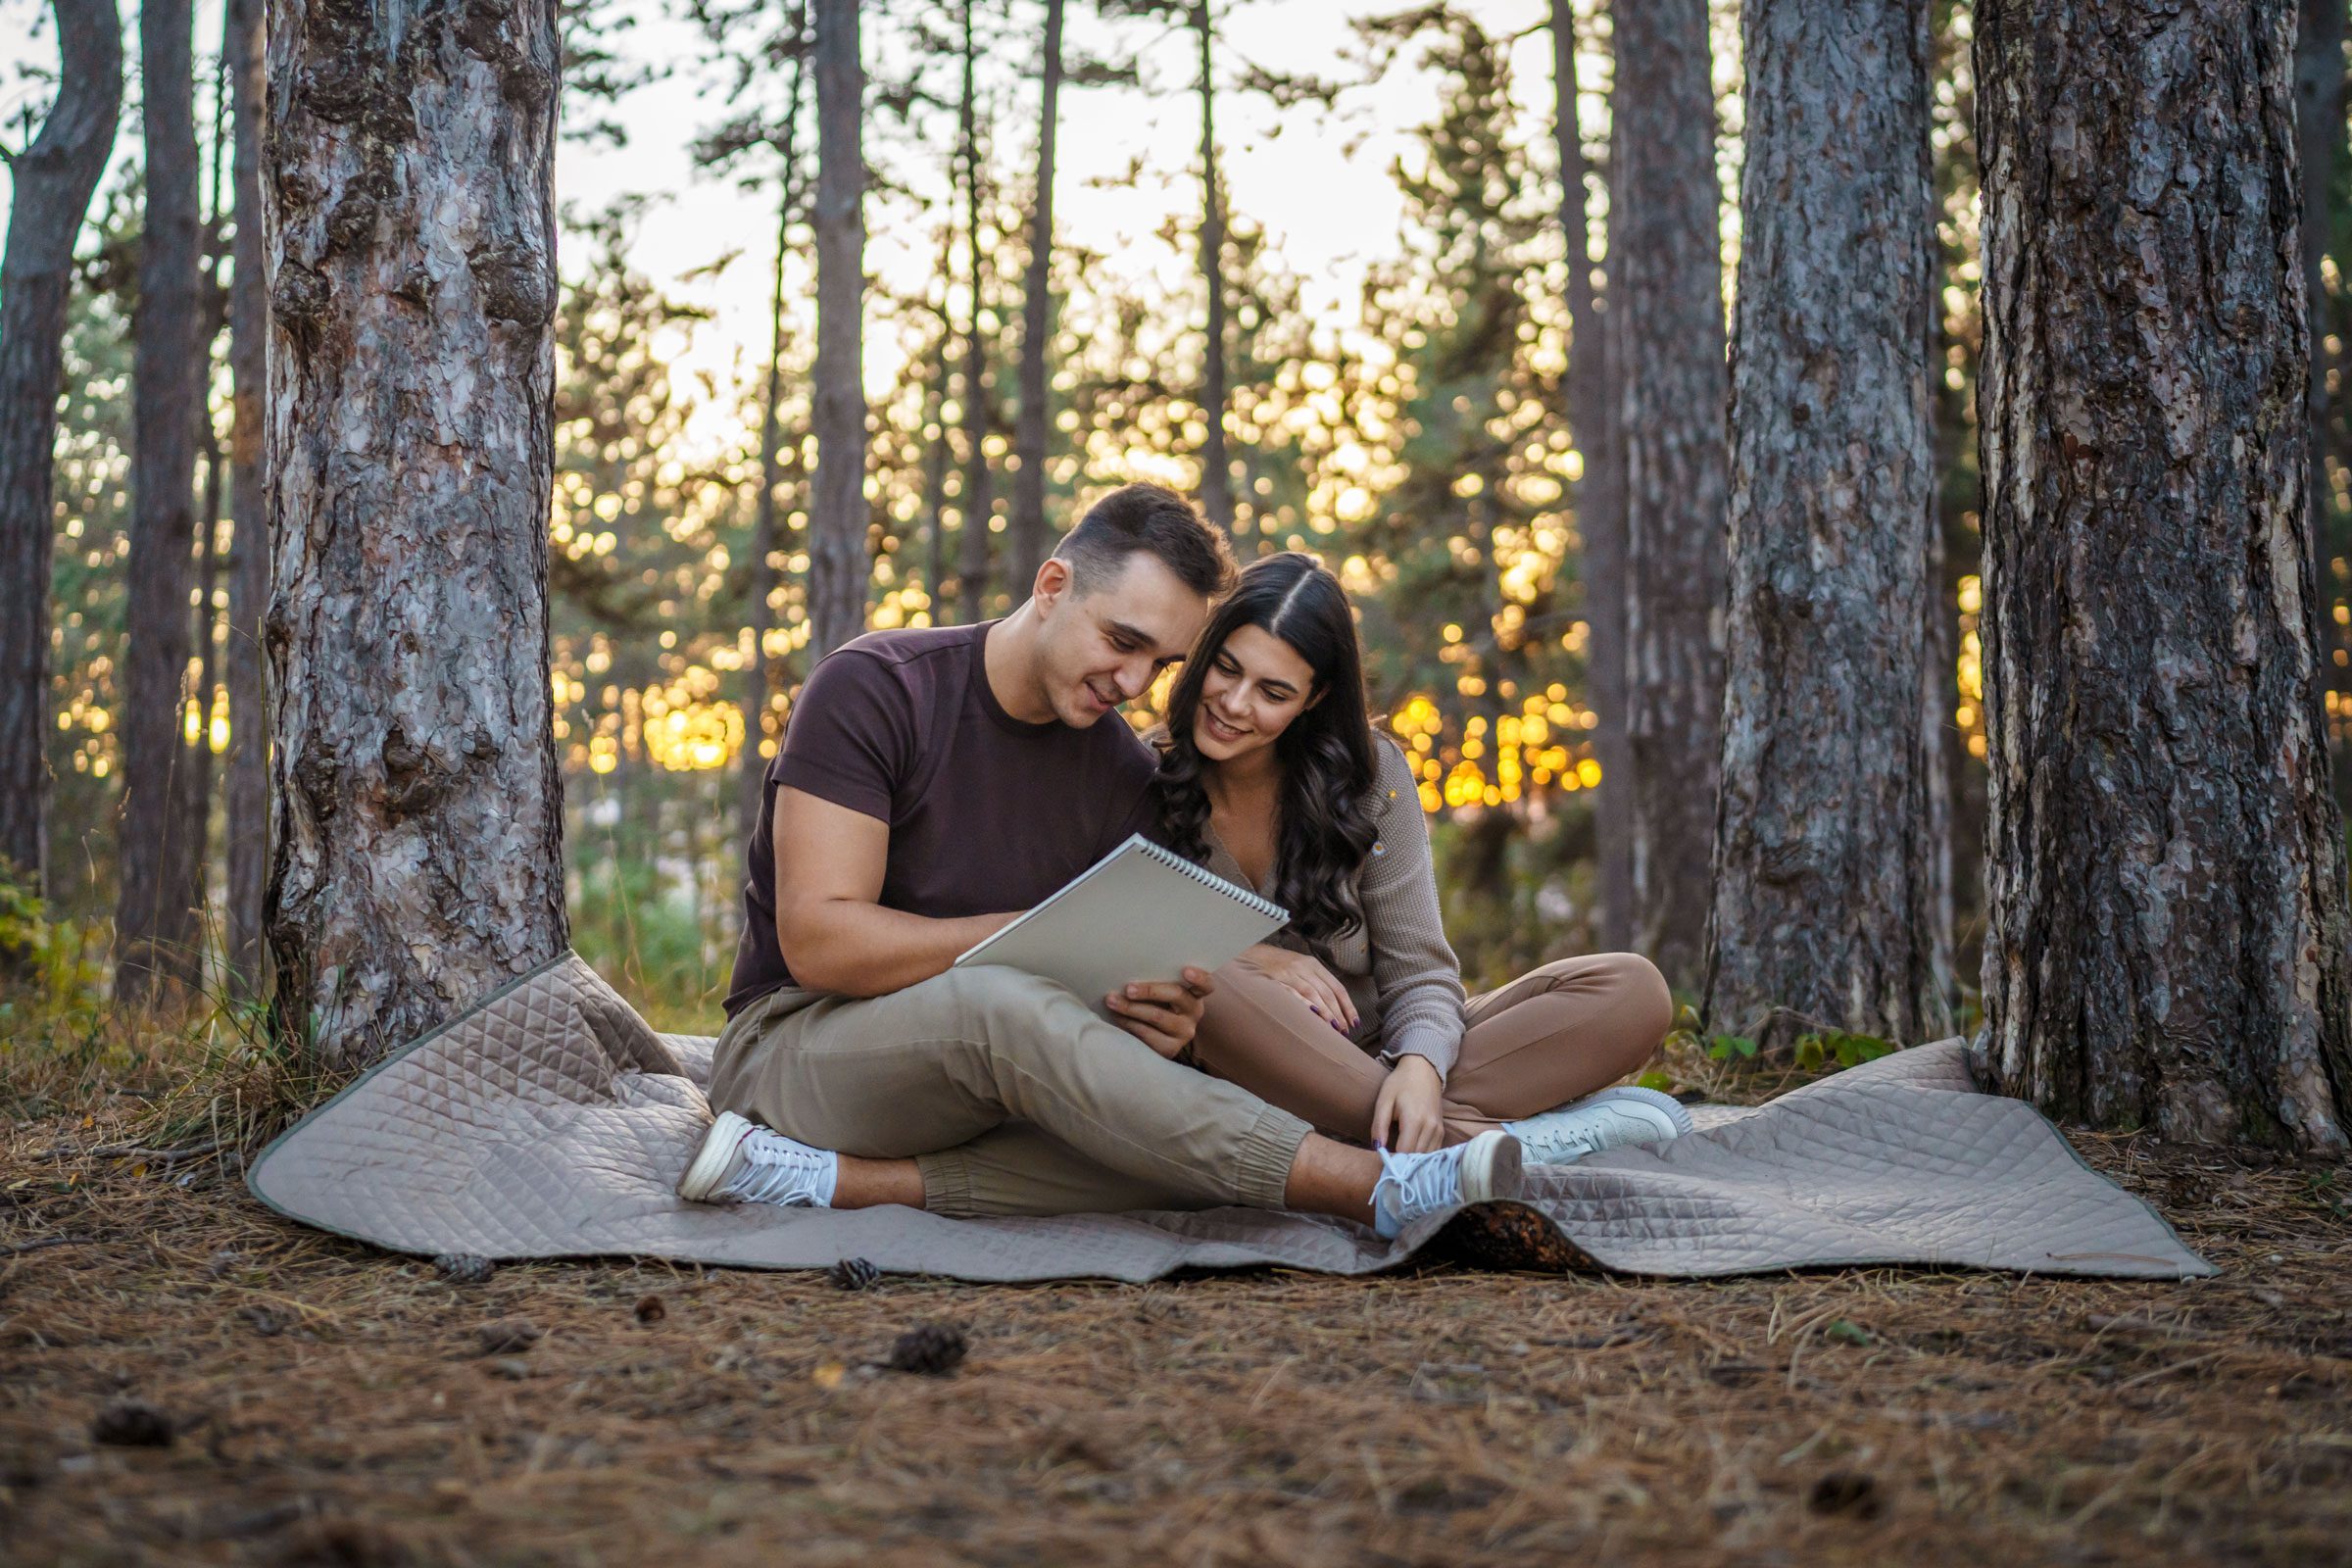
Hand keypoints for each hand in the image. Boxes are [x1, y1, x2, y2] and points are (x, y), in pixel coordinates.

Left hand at [1105, 966, 1214, 1058]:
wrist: (1153, 1038)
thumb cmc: (1154, 1005)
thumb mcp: (1161, 993)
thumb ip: (1156, 981)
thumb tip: (1129, 967)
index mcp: (1194, 994)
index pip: (1206, 985)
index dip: (1199, 977)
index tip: (1185, 971)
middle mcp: (1194, 1013)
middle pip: (1177, 995)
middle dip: (1149, 990)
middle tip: (1128, 989)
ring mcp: (1184, 1032)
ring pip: (1157, 1016)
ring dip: (1131, 1007)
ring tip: (1111, 1001)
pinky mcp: (1170, 1049)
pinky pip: (1147, 1033)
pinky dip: (1128, 1023)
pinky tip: (1117, 1016)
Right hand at [1236, 943, 1358, 1032]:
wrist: (1248, 953)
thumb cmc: (1275, 965)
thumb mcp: (1298, 967)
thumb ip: (1314, 983)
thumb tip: (1333, 1005)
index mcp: (1313, 964)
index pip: (1337, 987)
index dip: (1347, 1006)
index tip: (1353, 1021)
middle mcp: (1303, 967)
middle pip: (1327, 993)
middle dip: (1338, 1013)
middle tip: (1344, 1030)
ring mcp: (1289, 973)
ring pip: (1313, 994)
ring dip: (1324, 1012)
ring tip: (1332, 1028)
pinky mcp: (1275, 979)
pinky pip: (1292, 993)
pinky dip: (1303, 1004)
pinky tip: (1311, 1015)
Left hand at [1371, 1054, 1444, 1153]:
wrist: (1423, 1070)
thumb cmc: (1400, 1083)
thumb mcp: (1384, 1100)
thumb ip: (1379, 1125)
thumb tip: (1377, 1148)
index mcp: (1414, 1119)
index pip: (1404, 1152)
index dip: (1392, 1159)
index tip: (1382, 1161)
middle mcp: (1430, 1127)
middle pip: (1416, 1157)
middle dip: (1402, 1163)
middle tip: (1388, 1162)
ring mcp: (1438, 1129)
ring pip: (1425, 1157)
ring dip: (1412, 1161)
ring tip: (1398, 1159)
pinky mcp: (1441, 1131)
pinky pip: (1432, 1151)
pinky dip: (1421, 1156)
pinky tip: (1410, 1153)